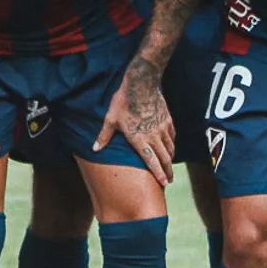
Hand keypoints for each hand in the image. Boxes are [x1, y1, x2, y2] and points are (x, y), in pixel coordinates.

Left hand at [95, 58, 174, 184]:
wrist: (141, 83)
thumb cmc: (123, 102)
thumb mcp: (111, 119)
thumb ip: (104, 136)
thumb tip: (94, 149)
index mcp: (140, 139)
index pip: (152, 161)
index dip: (159, 174)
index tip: (164, 183)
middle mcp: (154, 136)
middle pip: (165, 158)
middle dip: (167, 171)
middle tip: (169, 180)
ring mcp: (162, 128)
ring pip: (170, 148)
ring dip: (170, 159)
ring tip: (170, 166)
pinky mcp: (167, 120)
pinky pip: (172, 136)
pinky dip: (172, 144)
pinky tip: (170, 146)